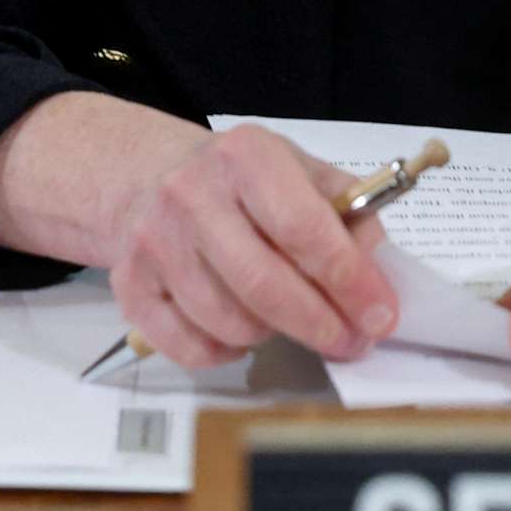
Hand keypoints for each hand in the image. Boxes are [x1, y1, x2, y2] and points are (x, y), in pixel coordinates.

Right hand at [105, 123, 398, 368]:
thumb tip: (376, 267)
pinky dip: (226, 352)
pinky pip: (189, 348)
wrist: (144, 177)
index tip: (380, 312)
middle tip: (350, 341)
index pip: (303, 227)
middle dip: (319, 323)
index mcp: (245, 157)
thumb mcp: (297, 169)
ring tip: (286, 316)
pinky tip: (240, 331)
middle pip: (263, 284)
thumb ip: (345, 209)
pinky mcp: (130, 287)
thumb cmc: (236, 180)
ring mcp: (154, 243)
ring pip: (229, 322)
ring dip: (272, 333)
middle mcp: (192, 196)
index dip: (349, 279)